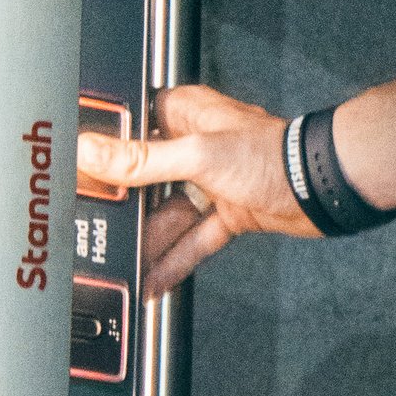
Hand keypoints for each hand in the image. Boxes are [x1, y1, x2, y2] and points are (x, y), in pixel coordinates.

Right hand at [78, 82, 320, 297]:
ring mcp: (212, 181)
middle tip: (85, 227)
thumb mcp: (196, 156)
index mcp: (186, 115)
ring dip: (145, 240)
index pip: (130, 129)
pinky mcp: (228, 212)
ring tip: (115, 264)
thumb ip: (140, 159)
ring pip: (166, 213)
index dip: (101, 150)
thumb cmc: (273, 155)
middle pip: (143, 177)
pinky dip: (175, 259)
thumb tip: (89, 151)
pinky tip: (152, 280)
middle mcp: (195, 145)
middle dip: (119, 205)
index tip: (71, 172)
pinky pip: (192, 238)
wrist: (324, 187)